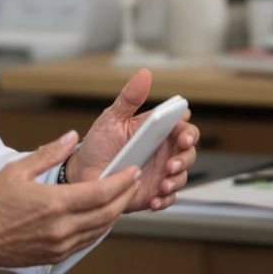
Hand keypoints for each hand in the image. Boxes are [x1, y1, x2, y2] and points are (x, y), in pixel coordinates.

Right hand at [0, 130, 139, 273]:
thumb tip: (72, 137)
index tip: (132, 171)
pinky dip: (101, 227)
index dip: (121, 181)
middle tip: (134, 181)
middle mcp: (61, 227)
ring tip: (123, 196)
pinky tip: (103, 216)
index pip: (100, 192)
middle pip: (108, 213)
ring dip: (116, 212)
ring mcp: (60, 244)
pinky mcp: (57, 255)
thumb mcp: (17, 170)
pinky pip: (88, 241)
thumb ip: (48, 153)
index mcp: (54, 203)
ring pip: (101, 229)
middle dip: (125, 195)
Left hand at [68, 69, 199, 211]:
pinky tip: (155, 199)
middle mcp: (163, 151)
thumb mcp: (112, 118)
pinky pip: (168, 198)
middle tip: (172, 163)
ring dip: (176, 180)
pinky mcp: (154, 193)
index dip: (187, 131)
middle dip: (185, 158)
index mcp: (157, 131)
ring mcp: (160, 173)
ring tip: (163, 184)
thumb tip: (144, 74)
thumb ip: (129, 97)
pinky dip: (165, 199)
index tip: (181, 136)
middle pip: (189, 152)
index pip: (183, 127)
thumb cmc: (99, 144)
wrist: (83, 175)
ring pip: (182, 176)